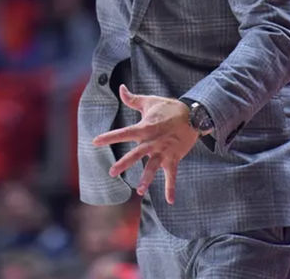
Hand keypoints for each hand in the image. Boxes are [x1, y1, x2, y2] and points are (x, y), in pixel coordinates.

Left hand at [92, 84, 197, 203]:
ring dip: (146, 180)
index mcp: (145, 128)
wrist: (194, 115)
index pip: (124, 133)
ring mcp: (164, 151)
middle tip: (111, 172)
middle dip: (124, 163)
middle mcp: (153, 142)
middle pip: (136, 154)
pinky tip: (170, 201)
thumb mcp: (149, 102)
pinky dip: (171, 188)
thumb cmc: (169, 108)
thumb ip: (132, 99)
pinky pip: (172, 175)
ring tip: (139, 191)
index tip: (95, 141)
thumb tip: (120, 88)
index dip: (109, 137)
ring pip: (153, 167)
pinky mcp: (174, 158)